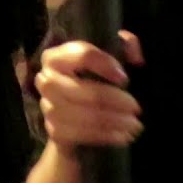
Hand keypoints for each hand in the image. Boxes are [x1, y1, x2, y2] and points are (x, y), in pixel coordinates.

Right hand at [34, 31, 144, 149]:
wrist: (74, 112)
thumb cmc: (94, 76)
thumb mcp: (110, 54)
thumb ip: (125, 46)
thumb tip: (136, 58)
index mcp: (56, 56)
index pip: (82, 55)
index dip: (106, 65)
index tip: (125, 78)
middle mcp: (46, 79)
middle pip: (84, 90)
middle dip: (114, 100)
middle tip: (136, 107)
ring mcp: (48, 107)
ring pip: (84, 115)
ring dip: (113, 121)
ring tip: (134, 125)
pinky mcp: (54, 130)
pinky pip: (81, 135)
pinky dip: (104, 136)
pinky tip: (122, 136)